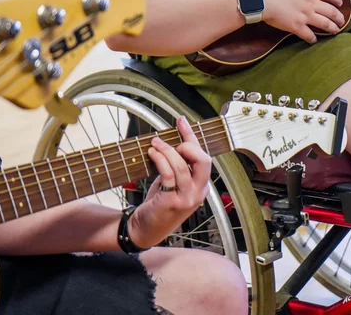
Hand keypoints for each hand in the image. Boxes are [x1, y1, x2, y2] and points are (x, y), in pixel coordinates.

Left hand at [128, 115, 211, 248]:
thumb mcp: (173, 184)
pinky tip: (152, 153)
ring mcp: (187, 198)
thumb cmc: (159, 205)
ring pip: (182, 165)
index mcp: (202, 186)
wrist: (146, 230)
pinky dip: (160, 159)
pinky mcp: (172, 201)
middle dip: (188, 145)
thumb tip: (172, 142)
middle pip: (203, 160)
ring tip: (155, 144)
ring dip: (167, 150)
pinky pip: (168, 173)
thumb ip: (178, 168)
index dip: (192, 136)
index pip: (203, 157)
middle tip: (172, 143)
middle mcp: (199, 192)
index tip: (181, 120)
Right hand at [255, 0, 345, 43]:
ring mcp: (305, 16)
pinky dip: (313, 38)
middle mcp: (311, 3)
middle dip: (338, 17)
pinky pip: (309, 35)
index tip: (340, 3)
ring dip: (332, 28)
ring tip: (335, 31)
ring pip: (325, 24)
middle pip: (331, 11)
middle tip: (341, 21)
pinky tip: (314, 40)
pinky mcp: (297, 27)